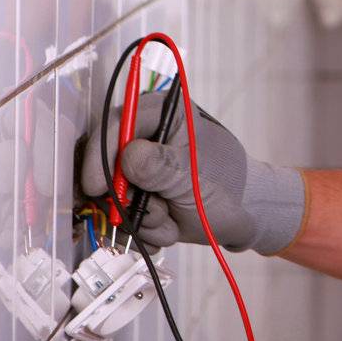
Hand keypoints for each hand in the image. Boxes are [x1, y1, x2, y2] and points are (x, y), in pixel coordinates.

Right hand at [78, 93, 306, 255]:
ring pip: (112, 196)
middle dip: (126, 197)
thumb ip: (162, 166)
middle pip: (104, 163)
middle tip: (157, 211)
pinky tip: (170, 226)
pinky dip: (146, 228)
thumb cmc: (228, 183)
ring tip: (172, 218)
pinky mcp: (137, 194)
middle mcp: (146, 136)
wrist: (245, 213)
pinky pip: (122, 215)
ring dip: (142, 218)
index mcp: (164, 112)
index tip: (97, 186)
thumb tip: (127, 157)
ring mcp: (139, 168)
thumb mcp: (194, 174)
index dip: (101, 155)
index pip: (117, 124)